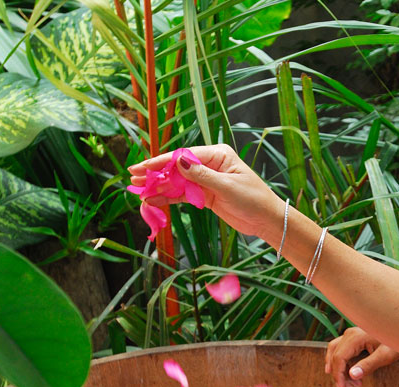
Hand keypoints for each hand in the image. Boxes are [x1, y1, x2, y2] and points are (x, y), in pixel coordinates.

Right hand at [127, 144, 282, 236]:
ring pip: (177, 181)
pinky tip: (153, 201)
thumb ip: (202, 176)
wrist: (267, 220)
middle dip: (155, 173)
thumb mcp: (228, 187)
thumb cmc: (254, 200)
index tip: (143, 167)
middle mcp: (210, 164)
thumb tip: (179, 161)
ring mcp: (206, 180)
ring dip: (158, 187)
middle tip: (132, 178)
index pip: (184, 156)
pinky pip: (182, 194)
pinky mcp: (205, 195)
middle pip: (176, 167)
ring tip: (138, 192)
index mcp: (217, 155)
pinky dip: (168, 198)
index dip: (161, 162)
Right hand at [325, 327, 398, 386]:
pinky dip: (345, 366)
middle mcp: (350, 334)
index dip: (338, 375)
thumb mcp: (385, 356)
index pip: (338, 358)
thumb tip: (352, 375)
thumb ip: (368, 365)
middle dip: (340, 376)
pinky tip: (353, 378)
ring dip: (341, 372)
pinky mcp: (355, 339)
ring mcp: (352, 336)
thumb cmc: (397, 342)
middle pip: (335, 357)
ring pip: (336, 354)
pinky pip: (343, 353)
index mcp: (355, 337)